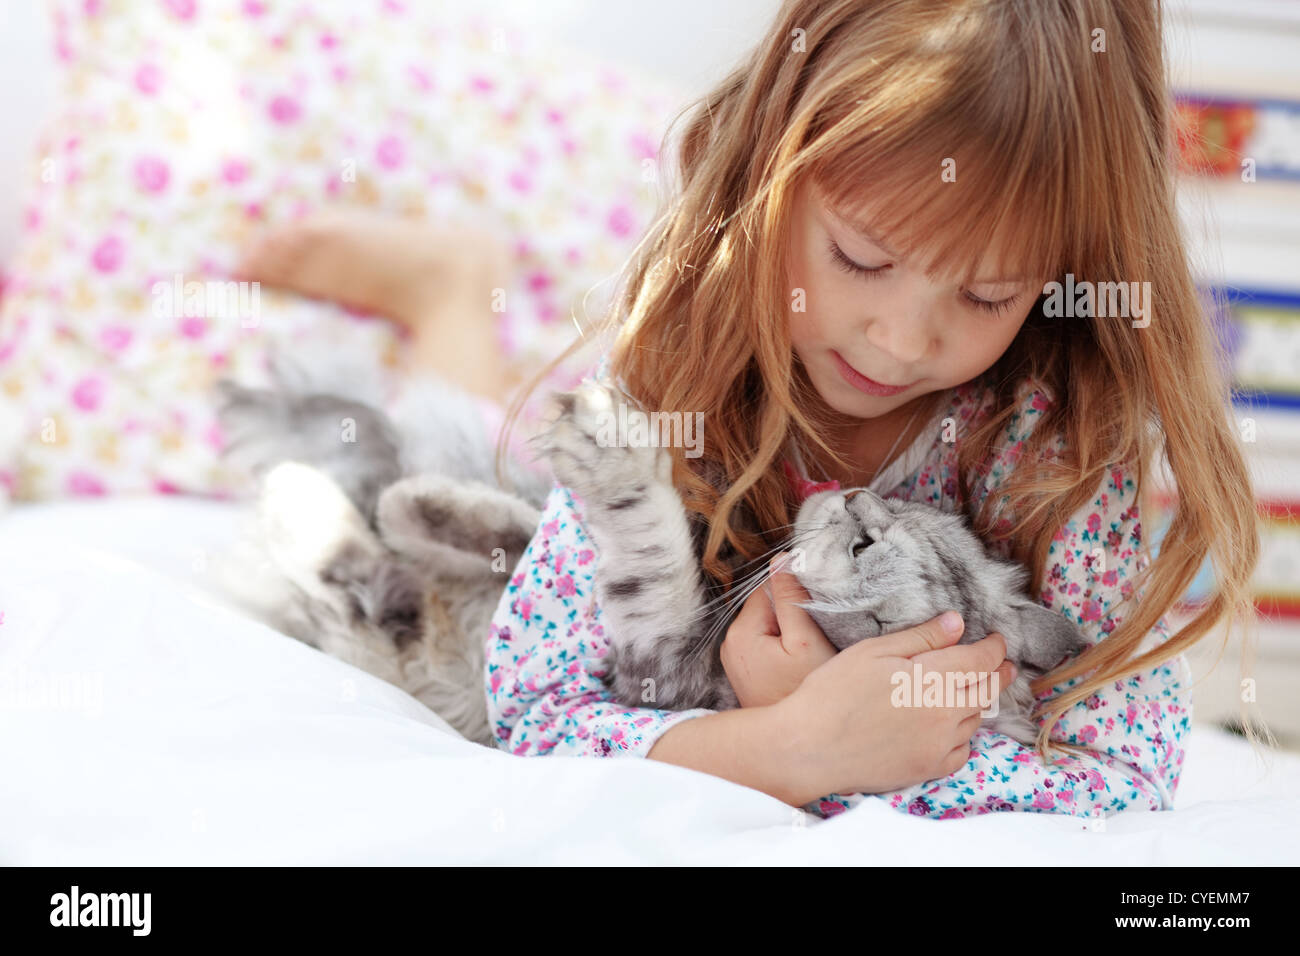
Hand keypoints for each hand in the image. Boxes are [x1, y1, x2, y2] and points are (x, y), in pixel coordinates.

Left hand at [720, 554, 836, 707]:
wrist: (798, 742)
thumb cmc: (805, 692)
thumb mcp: (805, 640)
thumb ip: (791, 598)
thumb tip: (780, 559)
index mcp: (740, 632)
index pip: (766, 589)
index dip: (794, 596)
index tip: (815, 616)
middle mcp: (730, 644)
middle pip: (765, 607)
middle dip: (790, 614)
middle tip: (813, 638)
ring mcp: (736, 660)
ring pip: (768, 626)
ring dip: (788, 631)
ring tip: (806, 655)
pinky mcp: (747, 672)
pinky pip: (765, 645)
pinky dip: (782, 648)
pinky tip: (796, 665)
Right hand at [771, 612, 1015, 800]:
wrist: (810, 747)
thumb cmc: (833, 692)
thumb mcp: (872, 652)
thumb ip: (920, 638)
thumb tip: (956, 623)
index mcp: (931, 678)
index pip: (980, 660)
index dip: (994, 648)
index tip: (997, 640)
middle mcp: (945, 713)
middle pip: (987, 690)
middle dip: (1000, 673)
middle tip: (1005, 665)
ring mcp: (940, 744)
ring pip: (976, 719)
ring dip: (979, 702)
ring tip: (973, 690)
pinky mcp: (929, 768)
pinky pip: (962, 750)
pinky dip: (963, 735)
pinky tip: (951, 727)